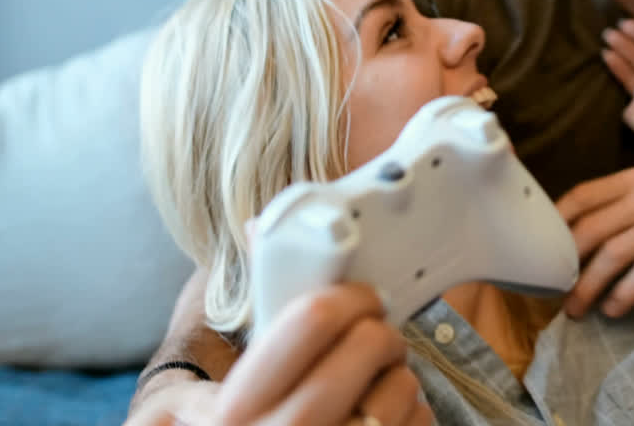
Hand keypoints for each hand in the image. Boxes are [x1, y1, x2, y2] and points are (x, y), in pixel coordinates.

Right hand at [127, 284, 432, 425]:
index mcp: (236, 408)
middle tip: (374, 336)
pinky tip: (383, 416)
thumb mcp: (213, 389)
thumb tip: (258, 227)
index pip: (313, 319)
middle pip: (369, 344)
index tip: (363, 295)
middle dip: (381, 331)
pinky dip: (413, 411)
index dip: (349, 294)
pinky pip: (420, 420)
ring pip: (402, 385)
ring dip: (398, 374)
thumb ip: (244, 320)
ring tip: (373, 383)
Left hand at [556, 164, 633, 318]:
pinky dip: (624, 294)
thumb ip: (627, 197)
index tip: (539, 250)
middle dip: (565, 264)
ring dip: (588, 287)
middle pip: (591, 230)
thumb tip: (583, 227)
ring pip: (613, 254)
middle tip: (553, 290)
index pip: (582, 196)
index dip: (554, 224)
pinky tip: (614, 309)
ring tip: (576, 308)